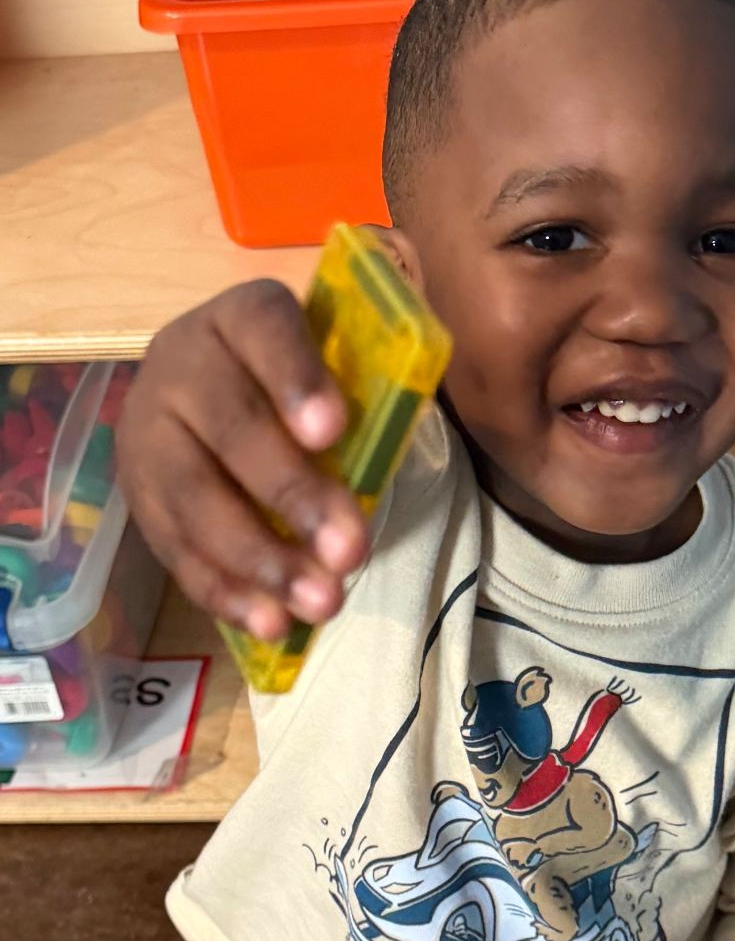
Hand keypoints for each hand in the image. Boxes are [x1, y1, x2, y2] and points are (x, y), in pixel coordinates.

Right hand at [117, 280, 368, 640]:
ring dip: (260, 558)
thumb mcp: (334, 367)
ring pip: (194, 496)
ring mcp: (149, 431)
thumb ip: (361, 394)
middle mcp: (181, 363)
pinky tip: (270, 622)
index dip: (295, 378)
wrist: (215, 393)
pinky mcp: (138, 495)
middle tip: (349, 551)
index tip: (333, 430)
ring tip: (320, 602)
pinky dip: (226, 591)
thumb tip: (390, 457)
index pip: (264, 328)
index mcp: (240, 318)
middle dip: (291, 494)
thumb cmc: (300, 387)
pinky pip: (174, 548)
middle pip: (229, 426)